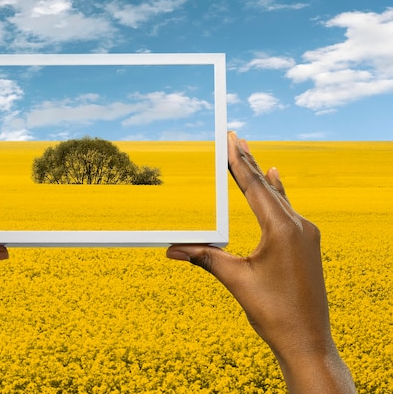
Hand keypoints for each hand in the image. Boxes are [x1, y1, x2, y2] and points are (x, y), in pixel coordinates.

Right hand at [167, 132, 354, 392]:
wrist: (307, 341)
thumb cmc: (273, 312)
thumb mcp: (235, 280)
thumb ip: (204, 257)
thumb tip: (170, 249)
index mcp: (282, 230)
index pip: (254, 187)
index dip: (239, 162)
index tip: (231, 139)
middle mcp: (298, 226)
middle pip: (267, 187)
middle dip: (248, 162)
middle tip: (235, 137)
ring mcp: (306, 235)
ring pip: (279, 198)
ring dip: (261, 177)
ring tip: (250, 154)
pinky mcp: (307, 245)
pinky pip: (289, 211)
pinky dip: (278, 194)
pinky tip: (277, 180)